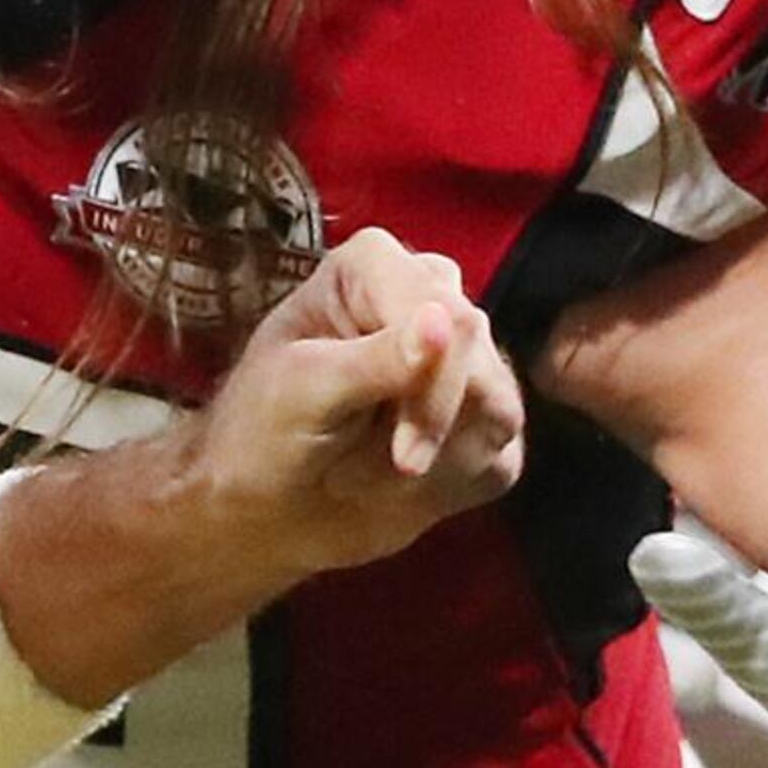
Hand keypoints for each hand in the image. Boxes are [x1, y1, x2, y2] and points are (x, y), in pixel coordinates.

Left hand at [197, 227, 526, 581]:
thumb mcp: (305, 391)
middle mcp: (430, 294)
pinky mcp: (484, 414)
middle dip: (427, 436)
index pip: (449, 318)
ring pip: (500, 413)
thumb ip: (375, 359)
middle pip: (481, 366)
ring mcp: (463, 354)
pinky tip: (397, 485)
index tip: (405, 460)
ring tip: (364, 475)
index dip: (435, 396)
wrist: (268, 502)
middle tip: (357, 477)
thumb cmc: (265, 430)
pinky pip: (502, 455)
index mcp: (374, 265)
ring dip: (434, 466)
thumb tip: (444, 320)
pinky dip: (450, 486)